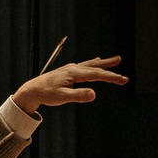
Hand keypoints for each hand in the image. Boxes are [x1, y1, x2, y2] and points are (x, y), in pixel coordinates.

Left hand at [10, 55, 127, 114]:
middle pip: (96, 68)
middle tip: (125, 78)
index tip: (123, 80)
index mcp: (74, 73)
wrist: (32, 90)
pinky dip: (94, 63)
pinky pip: (85, 65)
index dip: (111, 77)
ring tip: (117, 59)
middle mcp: (74, 68)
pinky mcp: (69, 71)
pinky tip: (97, 60)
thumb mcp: (62, 97)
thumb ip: (78, 95)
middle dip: (111, 72)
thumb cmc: (46, 94)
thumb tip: (94, 94)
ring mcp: (71, 69)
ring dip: (105, 63)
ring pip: (92, 64)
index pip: (97, 75)